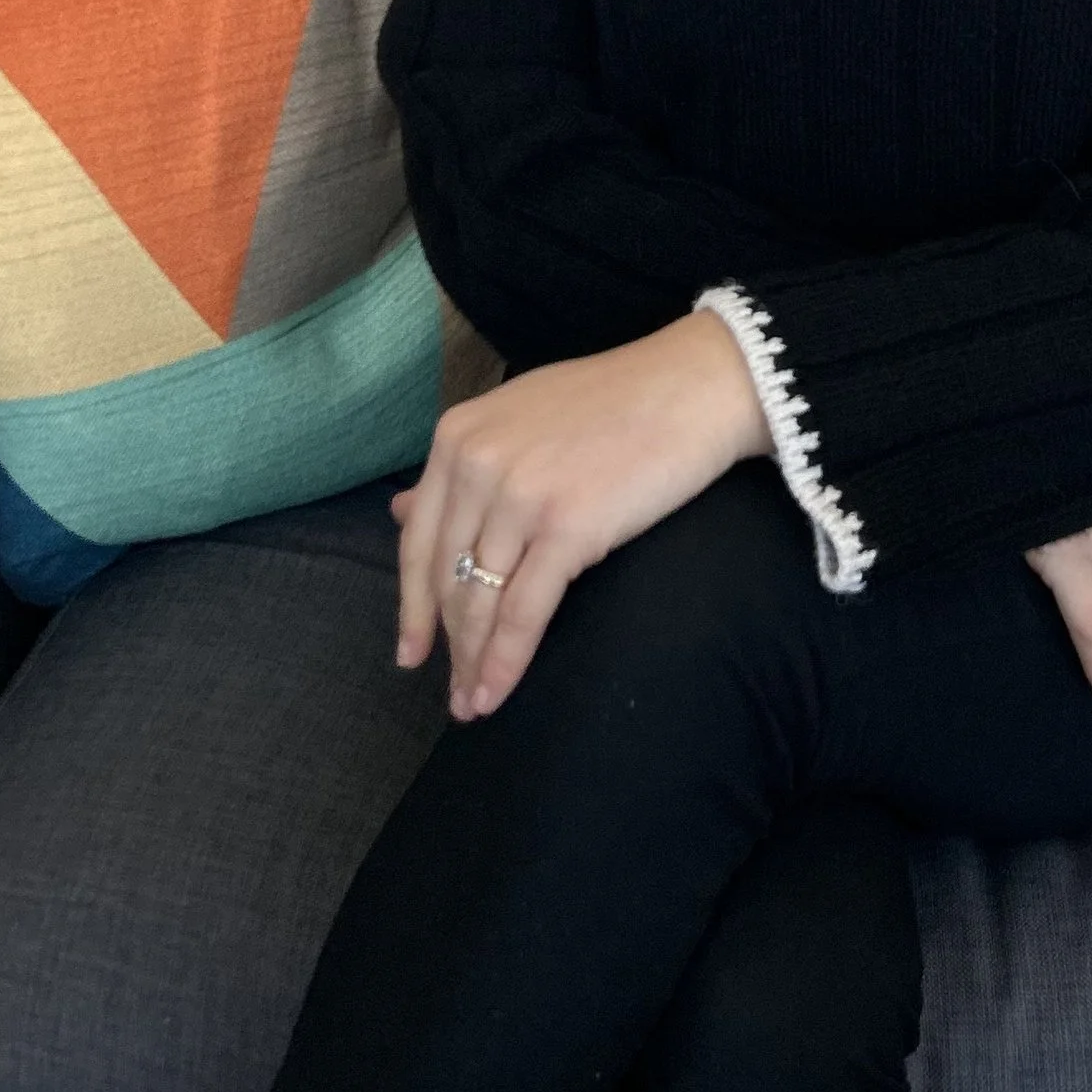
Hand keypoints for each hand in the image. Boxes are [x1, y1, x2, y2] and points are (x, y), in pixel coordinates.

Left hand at [391, 311, 768, 722]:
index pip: (417, 539)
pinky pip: (521, 613)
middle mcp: (475, 463)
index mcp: (457, 435)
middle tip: (452, 693)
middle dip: (446, 645)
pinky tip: (496, 694)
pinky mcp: (565, 528)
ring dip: (473, 663)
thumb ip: (460, 466)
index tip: (410, 653)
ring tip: (473, 705)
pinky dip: (505, 663)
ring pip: (478, 602)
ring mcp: (518, 496)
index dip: (410, 604)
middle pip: (445, 577)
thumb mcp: (517, 418)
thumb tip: (398, 511)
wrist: (693, 387)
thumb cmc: (614, 401)